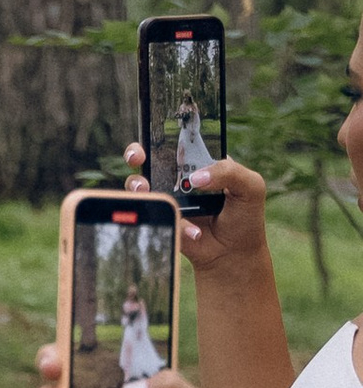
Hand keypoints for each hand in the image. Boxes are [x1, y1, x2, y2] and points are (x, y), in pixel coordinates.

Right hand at [124, 141, 270, 284]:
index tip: (156, 133)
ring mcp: (168, 198)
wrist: (235, 254)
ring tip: (146, 189)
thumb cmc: (245, 216)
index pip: (180, 143)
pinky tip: (196, 232)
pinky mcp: (164, 218)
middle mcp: (179, 178)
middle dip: (136, 153)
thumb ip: (229, 171)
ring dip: (137, 185)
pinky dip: (178, 222)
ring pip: (139, 185)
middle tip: (138, 156)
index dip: (165, 134)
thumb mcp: (251, 186)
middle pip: (149, 159)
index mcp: (201, 164)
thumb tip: (195, 178)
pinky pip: (156, 214)